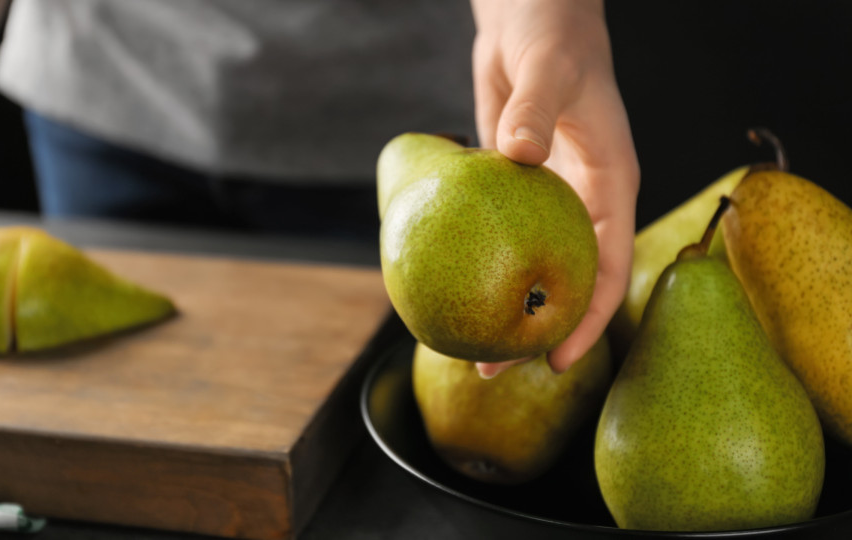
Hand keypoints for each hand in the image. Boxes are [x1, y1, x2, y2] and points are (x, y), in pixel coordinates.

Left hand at [470, 0, 638, 375]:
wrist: (529, 16)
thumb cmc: (556, 36)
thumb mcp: (552, 70)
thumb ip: (538, 111)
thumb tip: (519, 156)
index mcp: (611, 184)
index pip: (606, 266)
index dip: (587, 319)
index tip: (558, 359)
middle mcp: (580, 200)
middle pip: (564, 280)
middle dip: (535, 329)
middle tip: (494, 368)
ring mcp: (544, 198)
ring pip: (526, 264)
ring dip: (498, 303)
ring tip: (464, 344)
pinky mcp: (511, 187)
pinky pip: (494, 234)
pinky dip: (474, 262)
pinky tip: (443, 285)